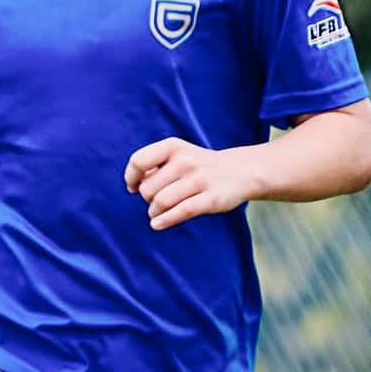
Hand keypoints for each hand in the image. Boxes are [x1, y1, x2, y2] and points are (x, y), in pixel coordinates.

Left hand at [124, 137, 260, 229]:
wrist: (240, 171)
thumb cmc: (199, 166)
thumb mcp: (177, 155)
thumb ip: (153, 165)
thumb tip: (132, 185)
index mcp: (173, 146)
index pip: (138, 162)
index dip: (131, 178)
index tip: (133, 187)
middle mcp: (186, 160)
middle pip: (147, 189)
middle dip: (147, 199)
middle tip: (156, 200)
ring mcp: (200, 179)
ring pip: (160, 202)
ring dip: (154, 212)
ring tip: (158, 213)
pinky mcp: (212, 198)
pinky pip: (180, 212)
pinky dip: (164, 221)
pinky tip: (157, 224)